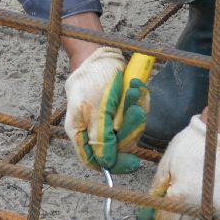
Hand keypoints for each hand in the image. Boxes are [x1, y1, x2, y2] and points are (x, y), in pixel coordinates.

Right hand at [63, 47, 147, 172]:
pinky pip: (137, 113)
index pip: (95, 161)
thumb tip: (106, 163)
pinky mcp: (122, 109)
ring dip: (136, 110)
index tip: (133, 162)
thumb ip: (100, 137)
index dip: (114, 165)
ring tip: (133, 91)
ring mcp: (110, 119)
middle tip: (135, 110)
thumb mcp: (94, 108)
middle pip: (119, 146)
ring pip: (131, 129)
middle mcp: (95, 129)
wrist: (100, 54)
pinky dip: (139, 100)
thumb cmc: (92, 78)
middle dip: (130, 127)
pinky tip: (135, 87)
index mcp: (80, 132)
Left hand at [136, 115, 219, 219]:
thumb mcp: (166, 164)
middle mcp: (200, 205)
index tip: (157, 210)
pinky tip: (201, 187)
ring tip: (189, 187)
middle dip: (174, 212)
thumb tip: (151, 204)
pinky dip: (202, 204)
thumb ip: (157, 189)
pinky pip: (209, 211)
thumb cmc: (190, 146)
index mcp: (181, 195)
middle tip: (174, 192)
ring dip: (188, 209)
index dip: (158, 217)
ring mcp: (215, 206)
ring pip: (194, 218)